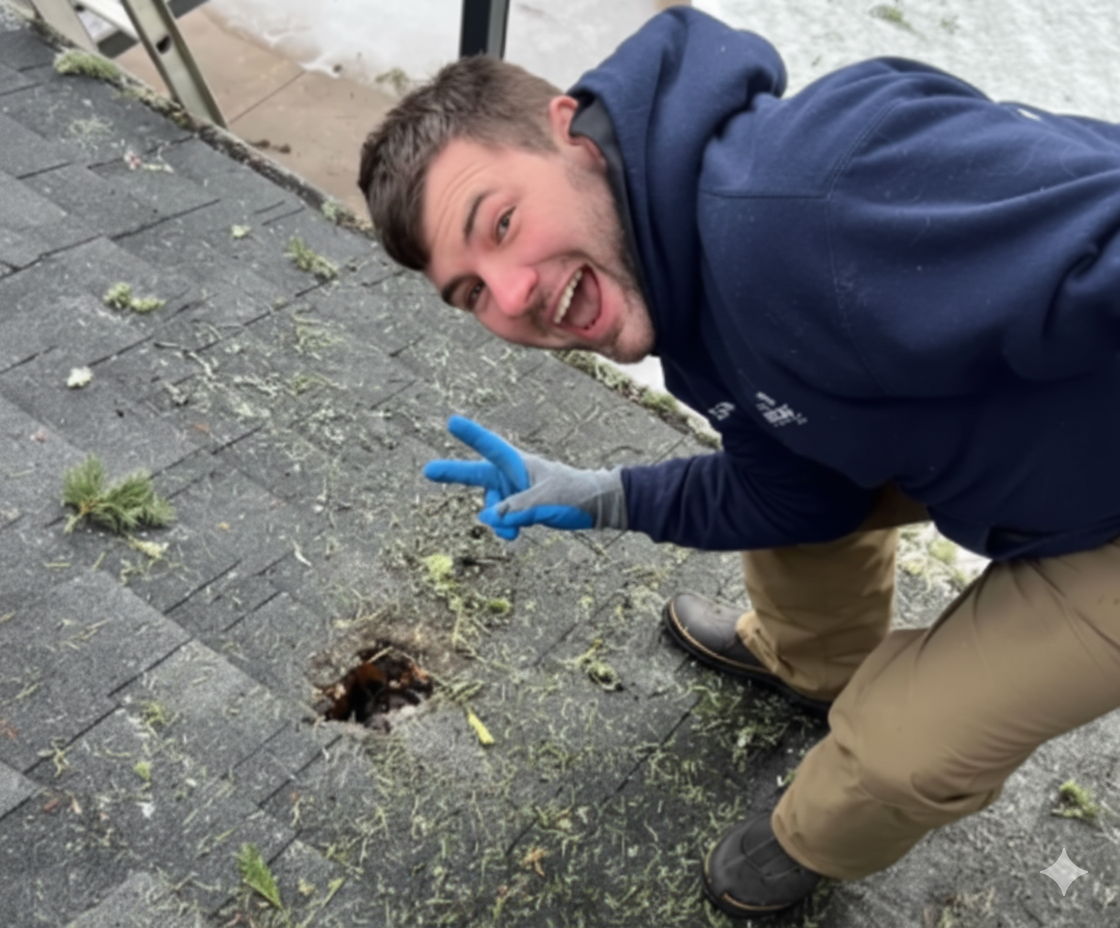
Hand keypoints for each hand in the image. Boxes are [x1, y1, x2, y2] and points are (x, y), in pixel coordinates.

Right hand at [423, 416, 626, 539]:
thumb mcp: (545, 502)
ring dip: (499, 521)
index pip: (491, 447)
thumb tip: (488, 519)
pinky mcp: (522, 508)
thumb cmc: (576, 494)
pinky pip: (504, 519)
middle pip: (478, 475)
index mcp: (520, 464)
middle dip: (454, 474)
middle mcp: (513, 475)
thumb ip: (515, 510)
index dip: (471, 436)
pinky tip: (514, 536)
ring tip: (512, 534)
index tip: (452, 422)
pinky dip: (506, 528)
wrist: (599, 506)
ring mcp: (516, 492)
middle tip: (428, 470)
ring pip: (493, 508)